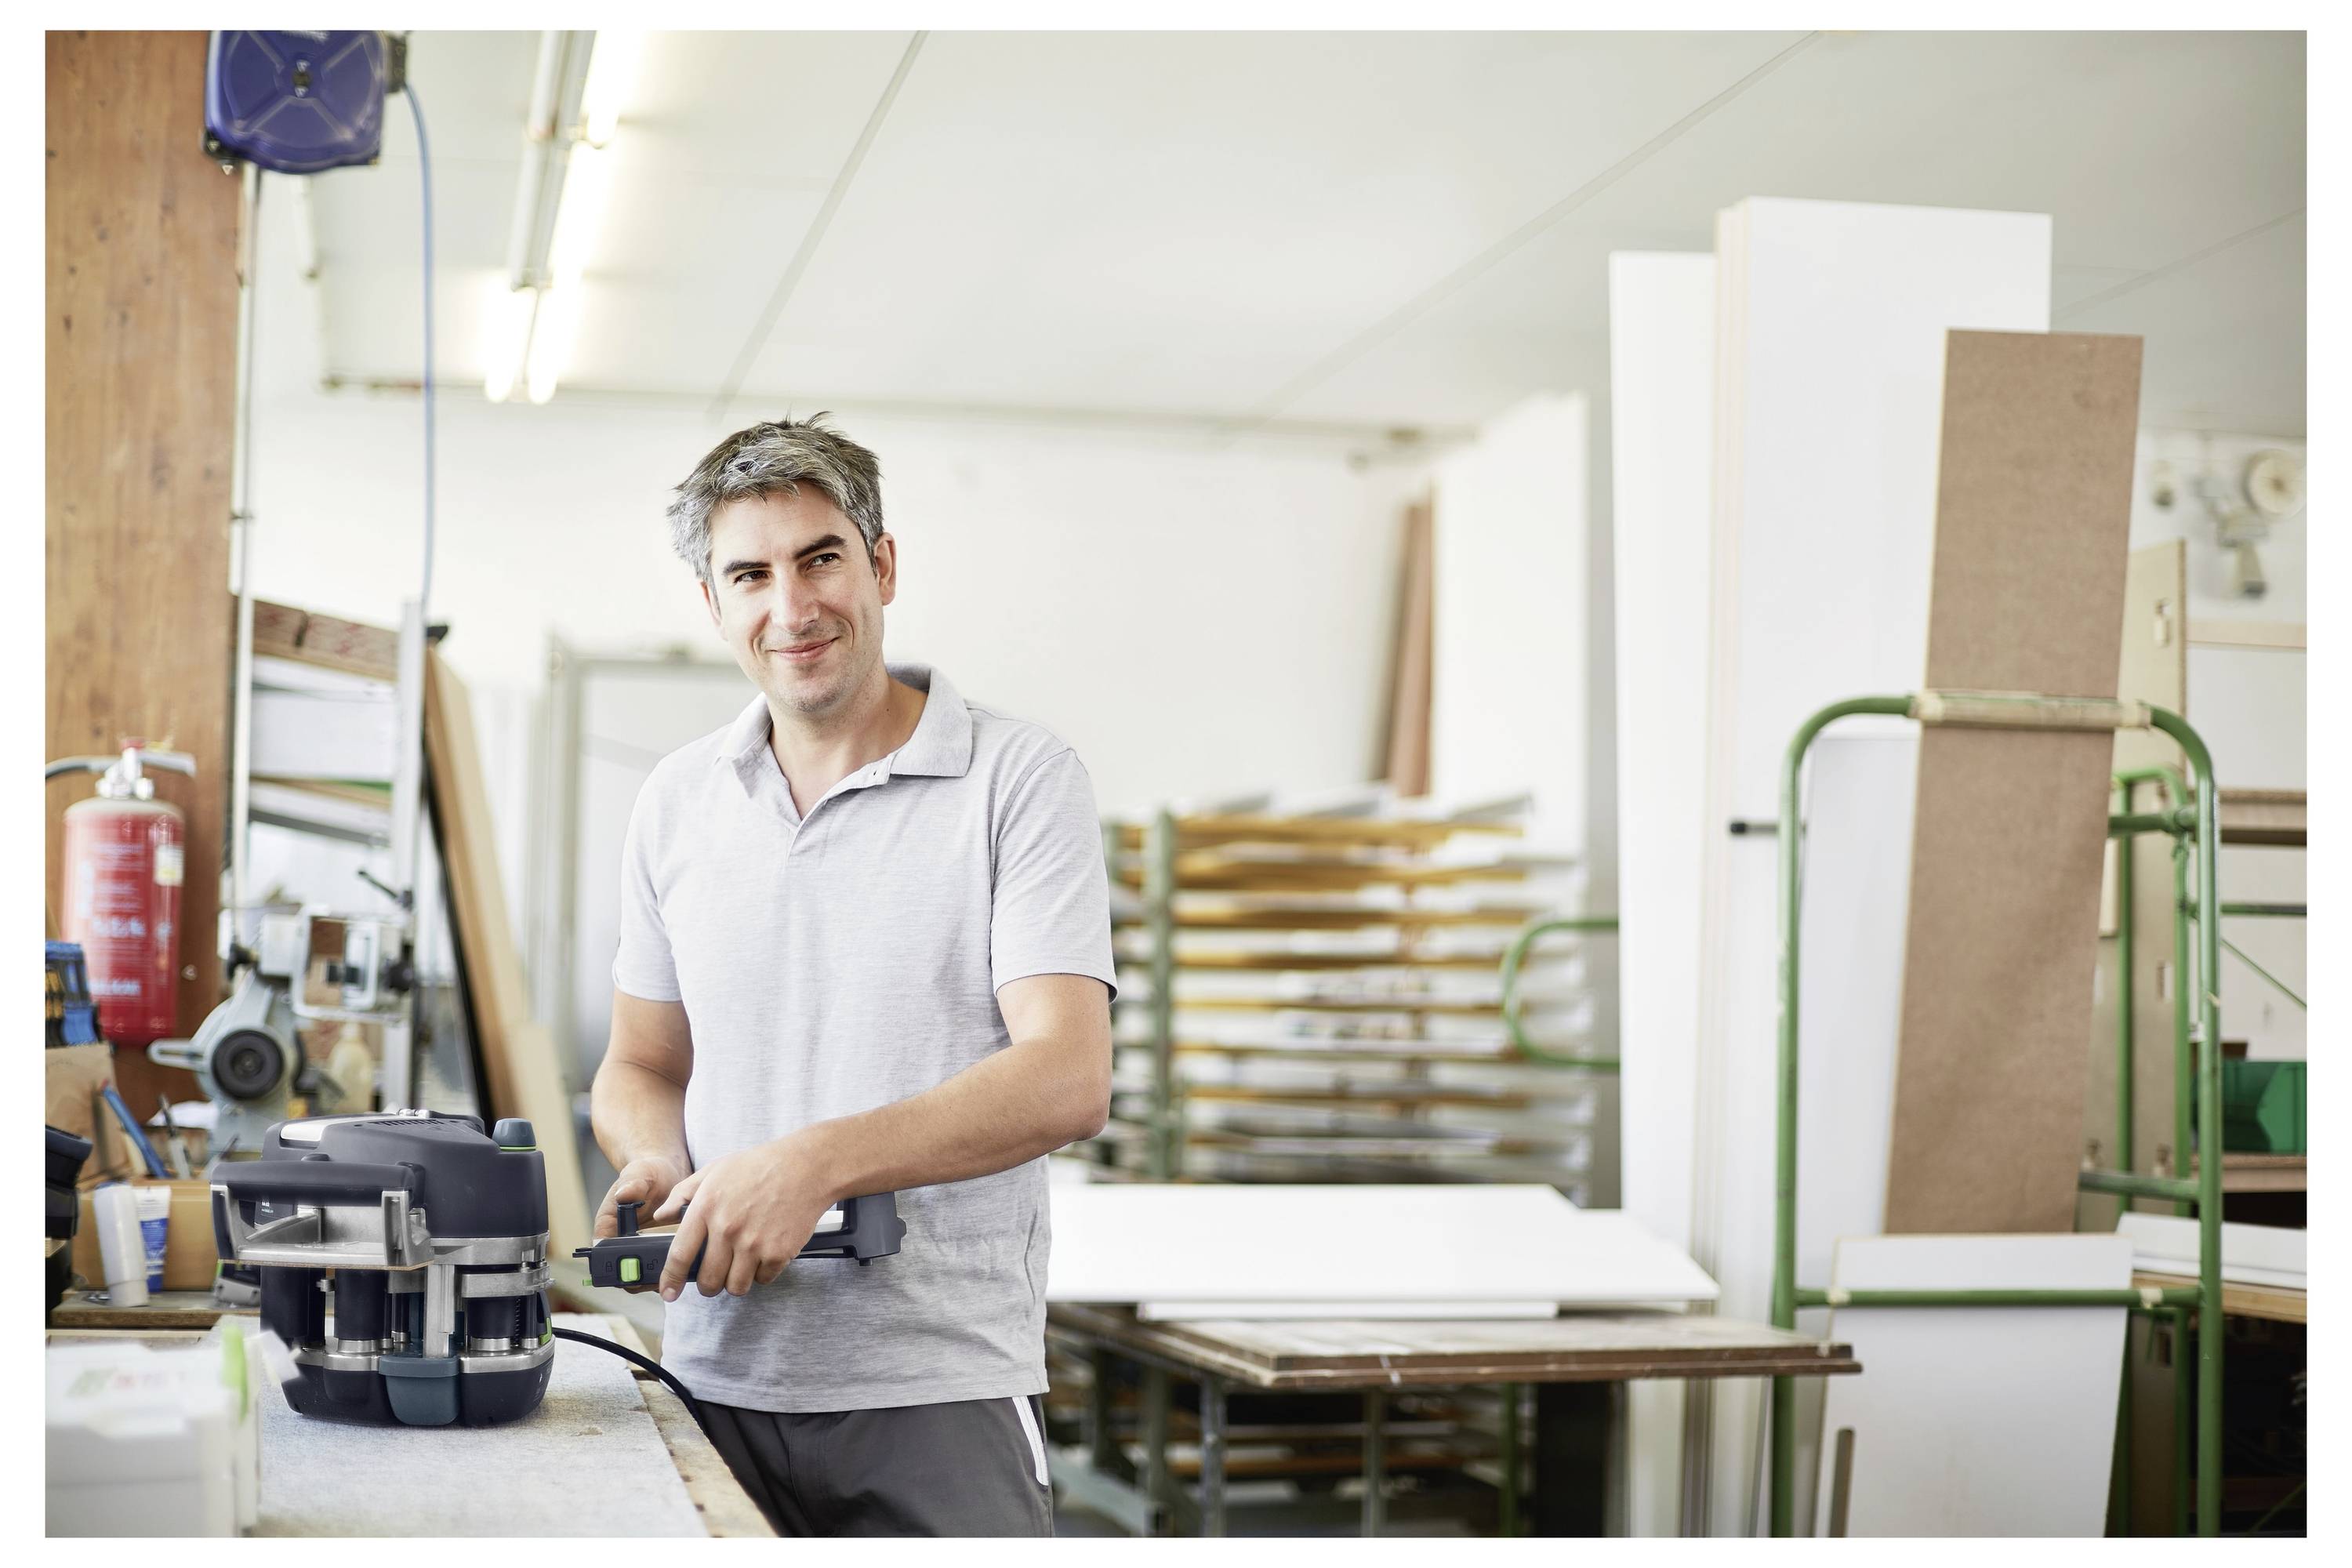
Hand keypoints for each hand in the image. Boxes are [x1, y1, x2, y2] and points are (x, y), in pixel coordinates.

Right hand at [596, 1154, 688, 1290]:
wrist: (667, 1172)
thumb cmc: (648, 1172)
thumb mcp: (641, 1174)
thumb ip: (633, 1184)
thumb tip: (623, 1195)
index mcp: (608, 1224)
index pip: (601, 1253)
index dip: (614, 1266)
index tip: (632, 1268)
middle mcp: (619, 1241)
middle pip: (621, 1272)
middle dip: (638, 1278)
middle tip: (660, 1275)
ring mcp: (637, 1248)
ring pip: (640, 1276)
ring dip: (655, 1278)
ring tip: (675, 1272)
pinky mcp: (656, 1251)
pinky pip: (659, 1269)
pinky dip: (670, 1270)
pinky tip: (685, 1266)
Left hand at [652, 1134, 834, 1300]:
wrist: (806, 1166)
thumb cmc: (760, 1165)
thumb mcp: (715, 1170)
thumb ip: (683, 1193)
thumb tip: (662, 1215)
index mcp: (707, 1208)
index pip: (680, 1255)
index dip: (671, 1279)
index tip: (669, 1292)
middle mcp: (728, 1228)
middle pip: (708, 1280)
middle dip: (708, 1285)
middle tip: (715, 1277)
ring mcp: (754, 1243)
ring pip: (736, 1286)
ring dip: (736, 1281)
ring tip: (742, 1265)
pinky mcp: (778, 1252)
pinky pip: (763, 1279)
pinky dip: (763, 1272)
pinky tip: (765, 1252)